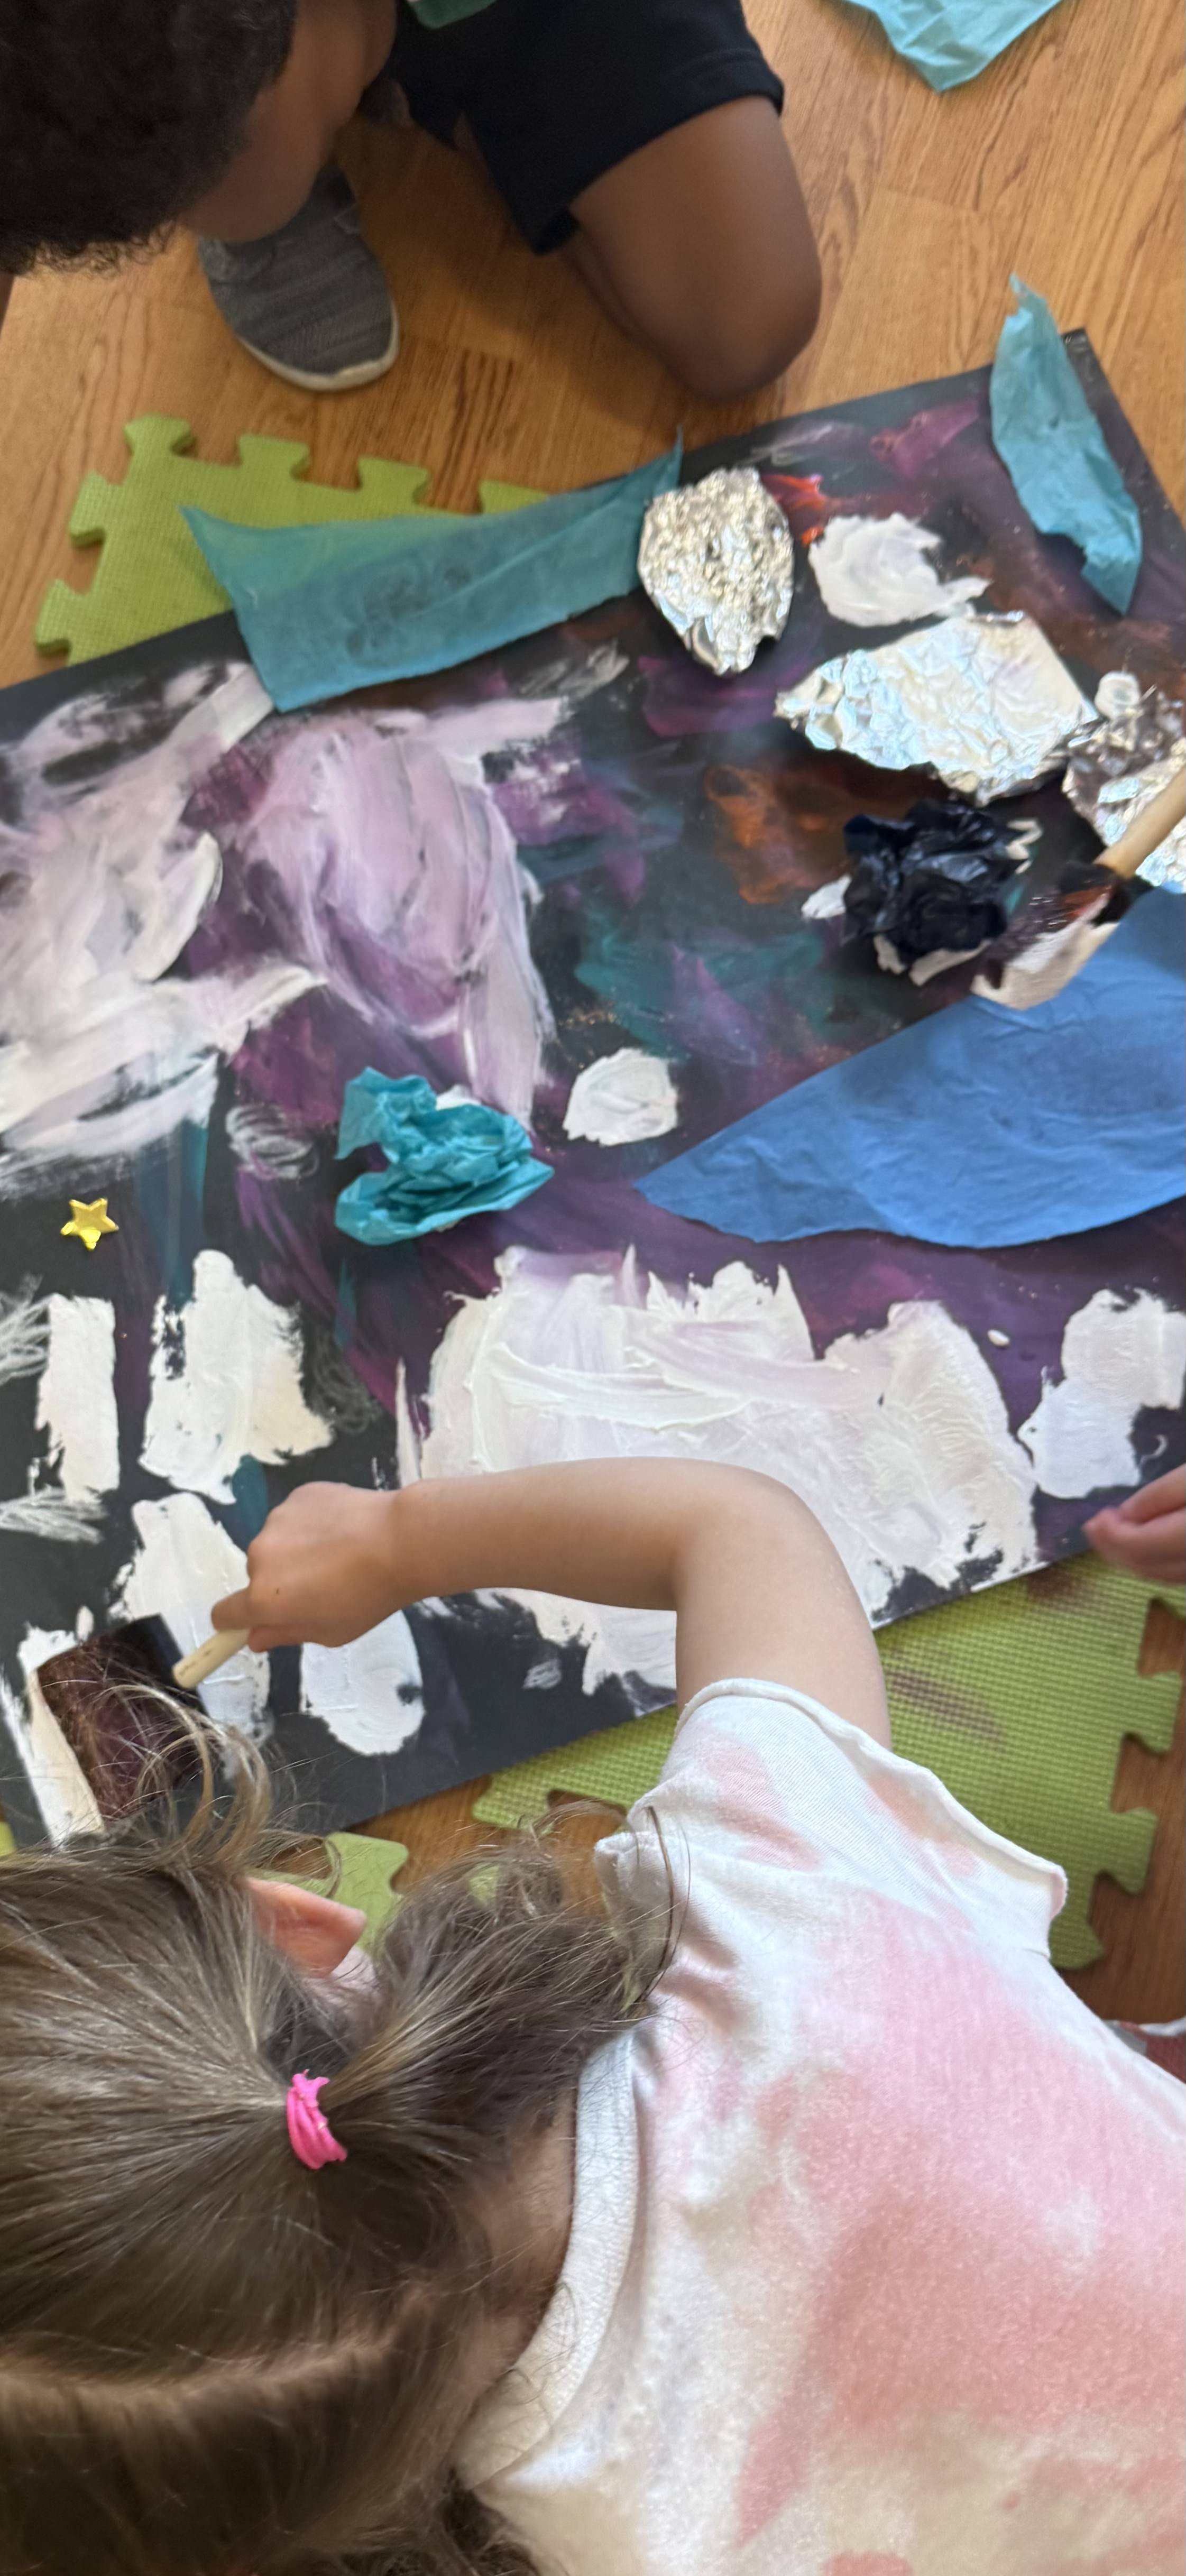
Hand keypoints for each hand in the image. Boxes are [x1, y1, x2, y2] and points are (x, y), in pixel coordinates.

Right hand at [211, 1483, 403, 1649]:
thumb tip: (254, 1637)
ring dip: (296, 1549)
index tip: (251, 1620)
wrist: (401, 1540)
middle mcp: (260, 1556)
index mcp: (264, 1598)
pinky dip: (312, 1523)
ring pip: (277, 1543)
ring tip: (340, 1553)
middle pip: (257, 1575)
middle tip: (324, 1583)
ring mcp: (277, 1520)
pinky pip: (296, 1517)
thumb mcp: (329, 1632)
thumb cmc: (368, 1597)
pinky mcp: (299, 1496)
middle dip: (279, 1582)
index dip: (234, 1620)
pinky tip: (344, 1528)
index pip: (224, 1613)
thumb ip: (284, 1633)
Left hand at [1084, 1466, 1185, 1586]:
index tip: (1097, 1517)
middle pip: (1148, 1566)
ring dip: (1131, 1557)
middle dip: (1115, 1548)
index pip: (1141, 1547)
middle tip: (1093, 1527)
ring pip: (1162, 1575)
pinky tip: (1140, 1543)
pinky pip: (1176, 1573)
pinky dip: (1152, 1561)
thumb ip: (1156, 1497)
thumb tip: (1123, 1516)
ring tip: (1110, 1534)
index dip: (1112, 1535)